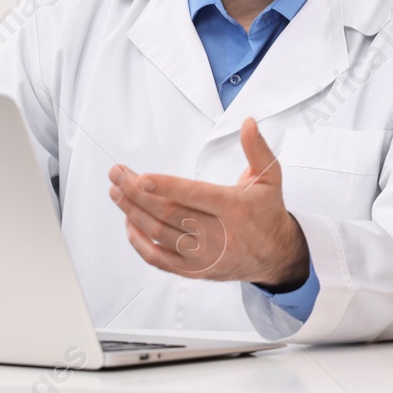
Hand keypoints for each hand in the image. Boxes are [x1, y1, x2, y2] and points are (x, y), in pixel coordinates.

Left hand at [108, 118, 309, 288]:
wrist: (276, 255)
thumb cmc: (267, 213)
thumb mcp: (270, 177)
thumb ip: (256, 149)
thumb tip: (247, 123)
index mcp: (232, 207)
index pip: (193, 195)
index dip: (165, 186)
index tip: (140, 177)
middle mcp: (216, 233)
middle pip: (168, 212)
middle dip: (136, 193)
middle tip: (117, 175)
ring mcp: (203, 254)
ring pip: (159, 233)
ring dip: (132, 212)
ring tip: (117, 193)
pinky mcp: (194, 269)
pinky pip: (158, 258)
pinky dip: (139, 242)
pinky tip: (129, 223)